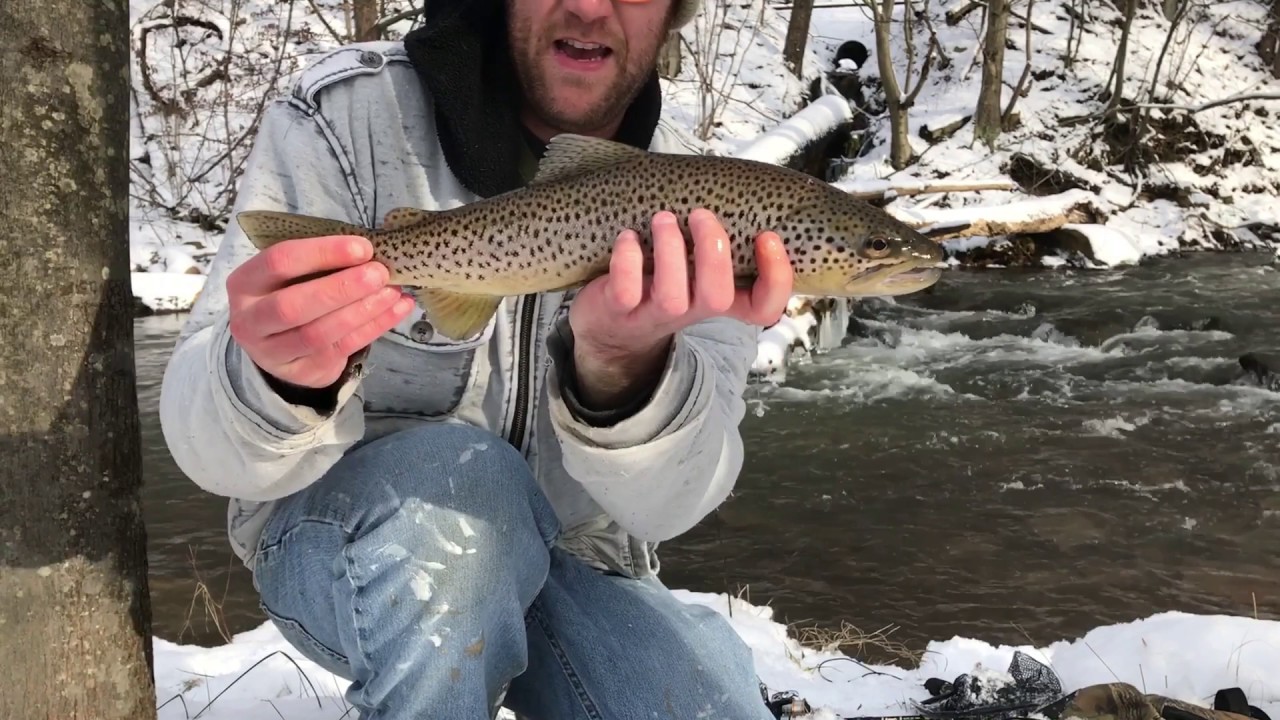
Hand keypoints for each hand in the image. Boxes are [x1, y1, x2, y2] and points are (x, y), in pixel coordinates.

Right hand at [225, 234, 415, 389]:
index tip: (363, 248)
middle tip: (379, 274)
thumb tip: (370, 251)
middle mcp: (250, 320)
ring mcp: (272, 352)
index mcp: (245, 283)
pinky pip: (341, 349)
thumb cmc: (290, 294)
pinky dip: (373, 327)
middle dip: (341, 288)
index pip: (280, 262)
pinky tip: (397, 309)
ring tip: (393, 292)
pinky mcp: (300, 372)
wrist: (278, 345)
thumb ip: (321, 262)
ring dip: (362, 311)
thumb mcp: (292, 274)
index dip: (323, 252)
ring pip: (318, 334)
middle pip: (293, 306)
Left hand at [567, 209, 792, 409]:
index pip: (763, 308)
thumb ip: (715, 246)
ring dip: (670, 249)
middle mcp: (691, 311)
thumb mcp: (694, 270)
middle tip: (701, 215)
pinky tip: (628, 237)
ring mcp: (654, 314)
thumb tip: (736, 194)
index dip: (776, 280)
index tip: (768, 237)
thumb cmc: (659, 281)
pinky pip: (626, 290)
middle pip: (717, 297)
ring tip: (663, 218)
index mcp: (719, 299)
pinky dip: (627, 258)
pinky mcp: (618, 310)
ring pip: (672, 296)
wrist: (609, 324)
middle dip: (714, 251)